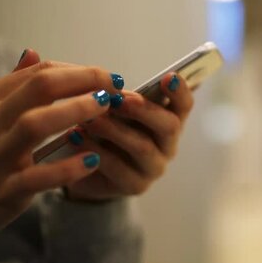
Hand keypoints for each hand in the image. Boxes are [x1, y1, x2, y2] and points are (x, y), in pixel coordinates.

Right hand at [0, 49, 123, 248]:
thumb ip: (9, 87)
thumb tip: (33, 53)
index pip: (39, 74)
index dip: (79, 71)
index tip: (106, 77)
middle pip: (41, 88)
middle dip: (84, 80)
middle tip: (116, 85)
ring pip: (36, 123)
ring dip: (76, 110)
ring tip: (107, 108)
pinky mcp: (2, 192)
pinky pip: (37, 176)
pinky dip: (67, 167)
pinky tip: (92, 159)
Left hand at [64, 72, 193, 200]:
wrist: (83, 167)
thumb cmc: (105, 129)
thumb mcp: (116, 110)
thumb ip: (123, 98)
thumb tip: (113, 86)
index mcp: (169, 119)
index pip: (184, 105)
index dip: (180, 91)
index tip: (169, 77)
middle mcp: (168, 144)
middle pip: (170, 126)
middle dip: (143, 110)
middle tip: (118, 99)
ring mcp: (155, 167)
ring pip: (143, 147)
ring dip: (114, 130)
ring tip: (88, 119)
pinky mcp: (135, 185)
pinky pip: (118, 167)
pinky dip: (96, 150)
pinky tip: (76, 137)